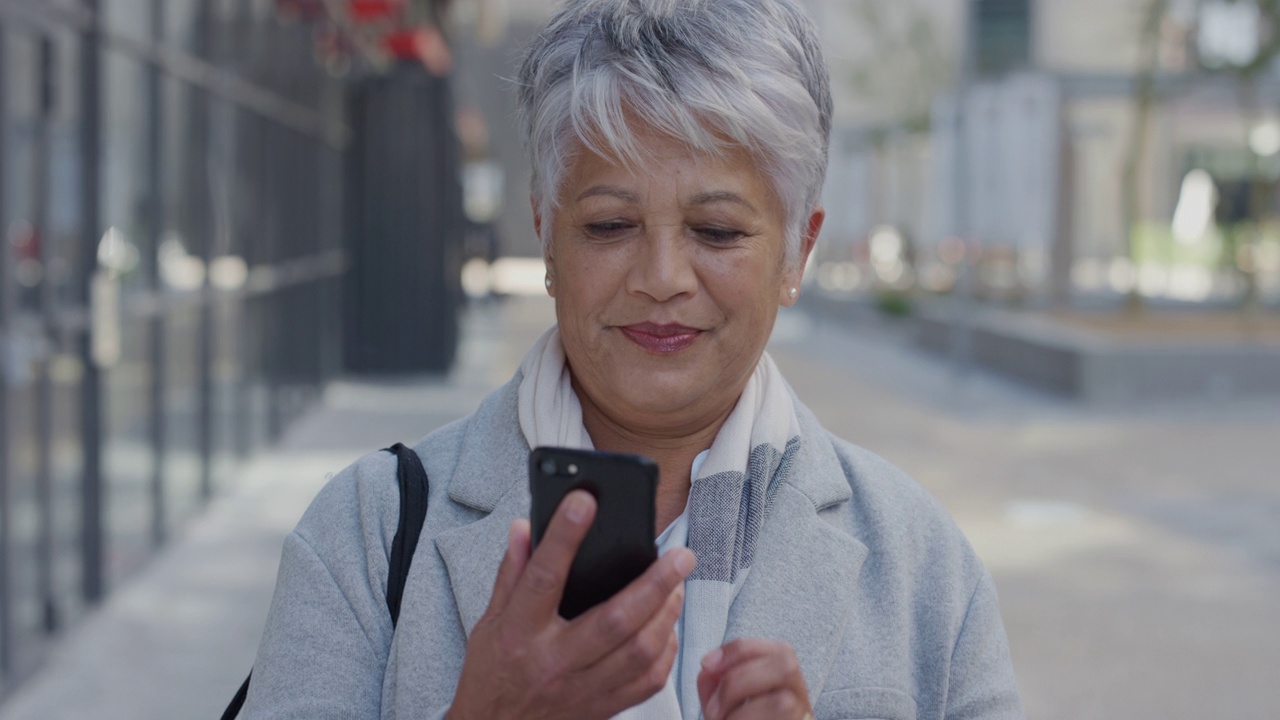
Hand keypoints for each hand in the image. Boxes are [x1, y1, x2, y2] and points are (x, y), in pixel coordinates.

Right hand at [448, 490, 696, 719]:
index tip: (585, 502)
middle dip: (655, 583)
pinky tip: (667, 628)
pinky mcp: (602, 709)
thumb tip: (523, 527)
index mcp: (518, 633)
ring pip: (640, 651)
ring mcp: (581, 689)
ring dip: (667, 615)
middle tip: (680, 555)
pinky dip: (666, 652)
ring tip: (676, 586)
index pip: (543, 577)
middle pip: (615, 620)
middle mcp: (553, 661)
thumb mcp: (487, 621)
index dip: (564, 536)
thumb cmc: (492, 674)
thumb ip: (511, 573)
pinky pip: (647, 682)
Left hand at [697, 638, 811, 719]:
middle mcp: (800, 695)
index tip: (707, 664)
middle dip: (739, 680)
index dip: (738, 651)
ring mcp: (802, 716)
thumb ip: (715, 681)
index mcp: (784, 677)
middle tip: (714, 708)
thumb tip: (708, 670)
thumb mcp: (725, 700)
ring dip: (742, 713)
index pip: (774, 647)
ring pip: (783, 701)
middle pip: (786, 665)